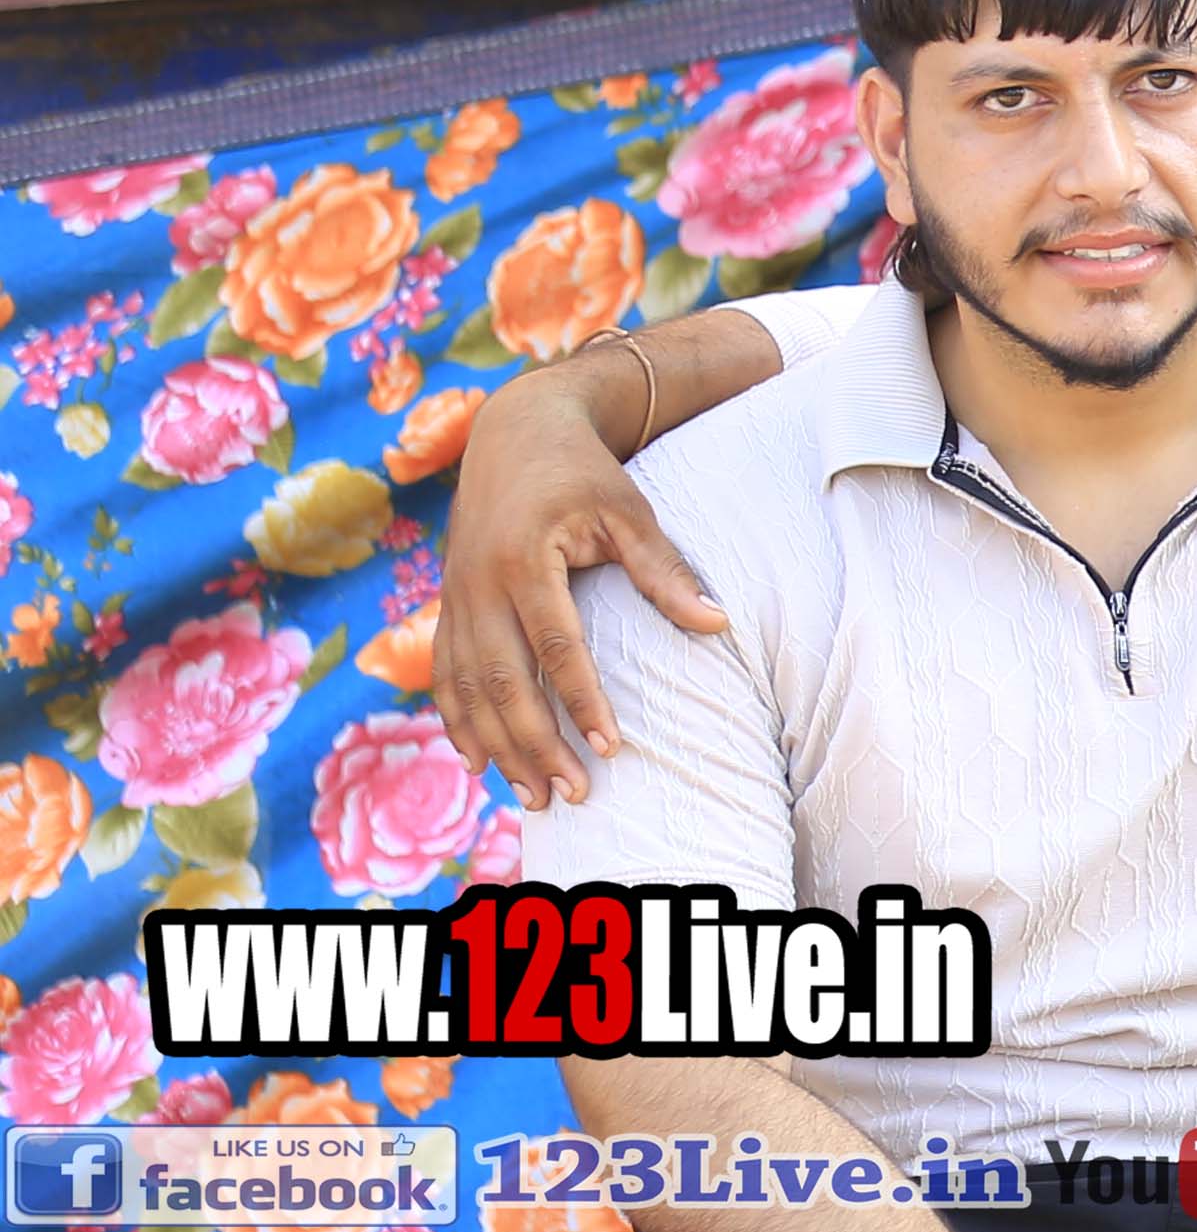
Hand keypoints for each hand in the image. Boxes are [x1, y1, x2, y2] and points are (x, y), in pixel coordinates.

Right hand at [436, 370, 732, 804]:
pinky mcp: (446, 604)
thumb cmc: (585, 475)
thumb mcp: (631, 512)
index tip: (612, 748)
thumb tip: (718, 625)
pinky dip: (459, 720)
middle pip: (501, 680)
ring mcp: (455, 596)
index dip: (580, 701)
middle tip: (570, 796)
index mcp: (525, 560)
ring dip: (497, 746)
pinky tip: (480, 762)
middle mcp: (478, 583)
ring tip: (534, 798)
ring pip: (466, 687)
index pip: (555, 646)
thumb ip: (665, 572)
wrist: (515, 433)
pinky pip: (444, 674)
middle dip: (534, 744)